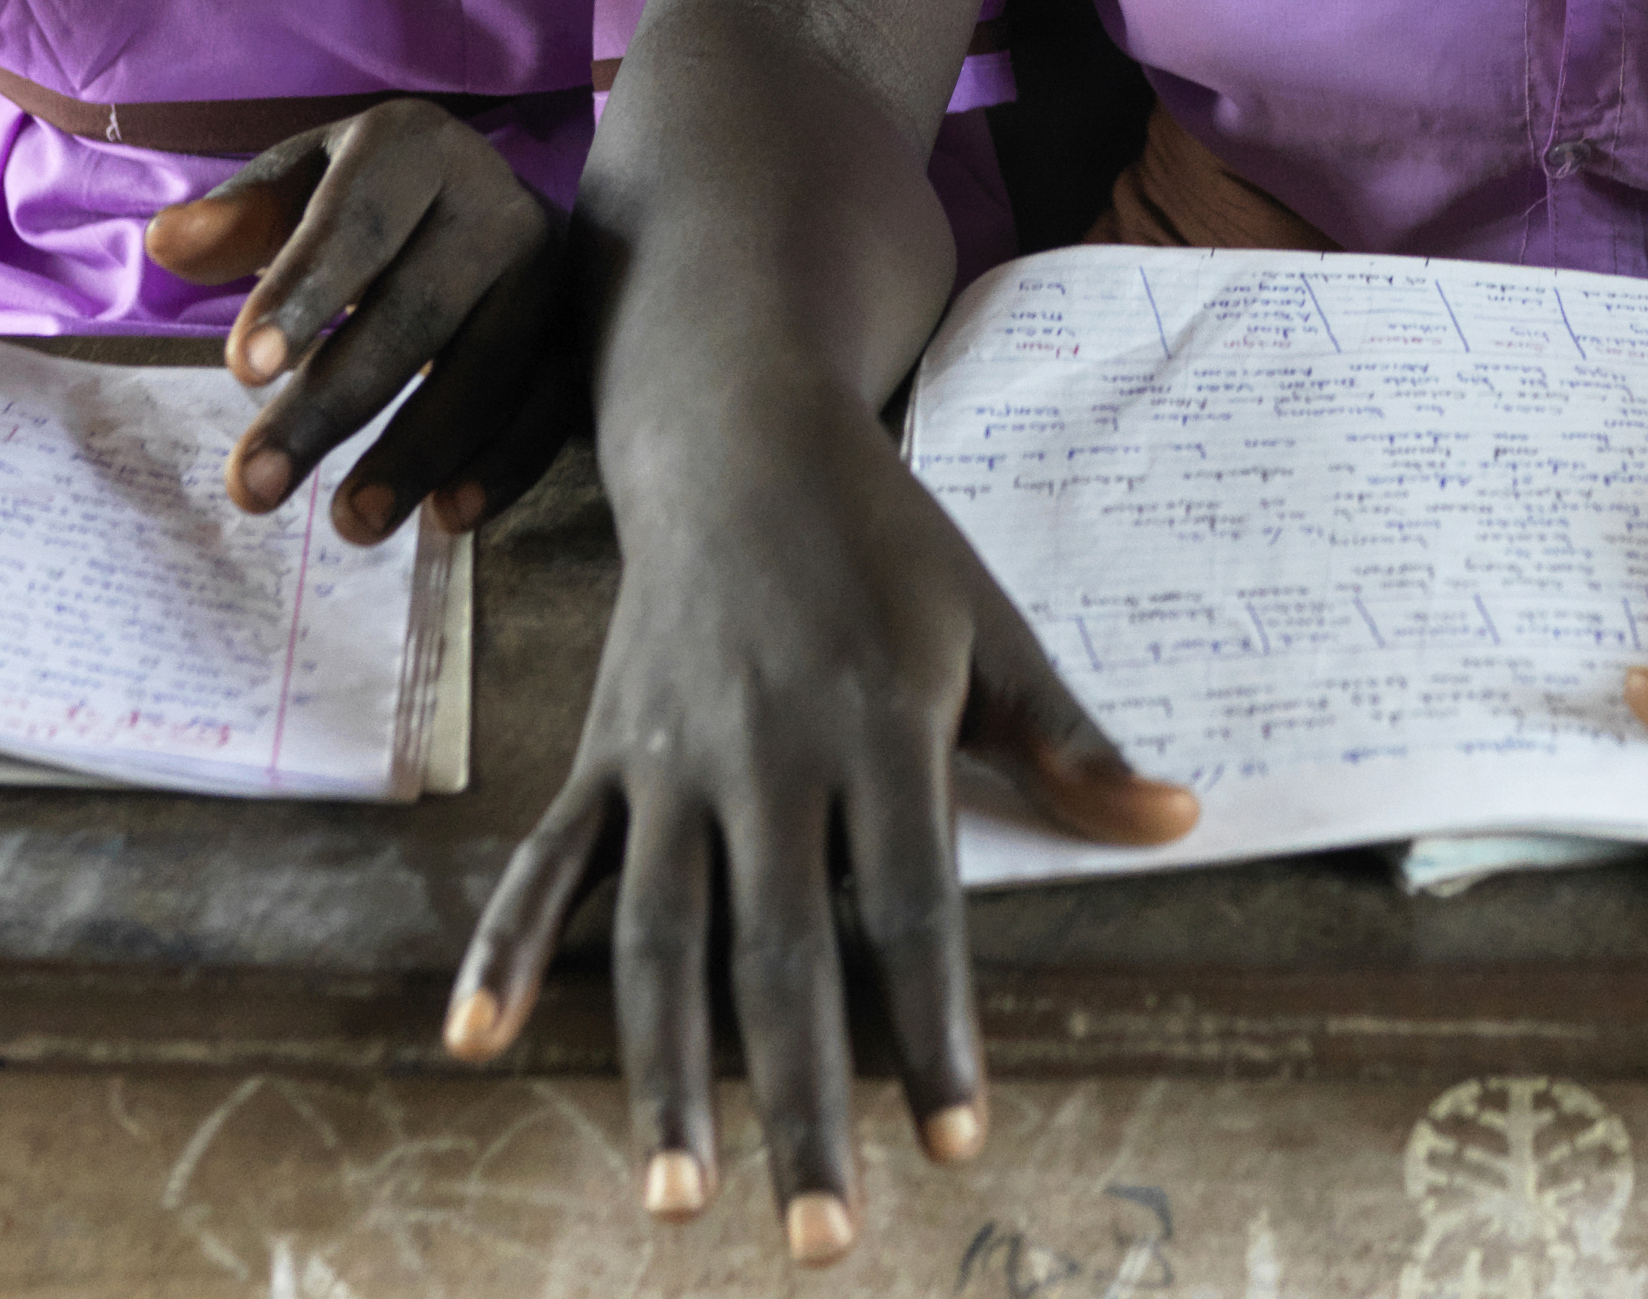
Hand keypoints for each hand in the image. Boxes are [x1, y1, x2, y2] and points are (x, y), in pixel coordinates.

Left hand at [143, 103, 576, 542]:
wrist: (482, 204)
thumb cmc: (366, 203)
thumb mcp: (299, 189)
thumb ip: (240, 220)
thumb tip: (169, 244)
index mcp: (414, 148)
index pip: (357, 221)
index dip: (303, 293)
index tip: (240, 373)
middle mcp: (497, 201)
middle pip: (417, 310)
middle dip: (331, 405)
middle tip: (251, 488)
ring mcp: (549, 272)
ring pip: (488, 369)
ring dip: (415, 454)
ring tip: (346, 524)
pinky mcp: (578, 335)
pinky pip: (549, 408)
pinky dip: (502, 467)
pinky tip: (444, 516)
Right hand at [449, 398, 1187, 1252]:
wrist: (736, 429)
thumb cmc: (883, 540)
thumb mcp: (991, 622)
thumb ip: (1069, 740)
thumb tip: (1176, 824)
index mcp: (877, 725)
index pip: (912, 909)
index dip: (935, 1028)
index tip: (956, 1139)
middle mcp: (765, 754)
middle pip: (780, 956)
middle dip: (800, 1104)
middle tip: (822, 1238)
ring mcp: (669, 760)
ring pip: (657, 940)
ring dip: (662, 1074)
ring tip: (676, 1196)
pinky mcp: (604, 753)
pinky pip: (548, 866)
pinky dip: (505, 952)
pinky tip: (471, 1044)